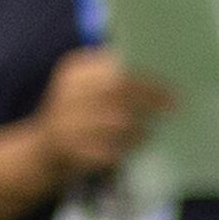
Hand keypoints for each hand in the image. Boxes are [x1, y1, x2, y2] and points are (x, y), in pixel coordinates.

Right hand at [28, 42, 172, 178]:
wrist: (43, 150)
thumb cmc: (75, 113)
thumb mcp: (84, 87)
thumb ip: (111, 76)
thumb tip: (159, 73)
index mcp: (73, 73)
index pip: (114, 68)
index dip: (145, 76)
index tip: (171, 82)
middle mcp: (67, 94)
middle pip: (117, 92)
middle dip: (150, 98)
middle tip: (175, 105)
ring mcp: (67, 124)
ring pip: (117, 121)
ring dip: (142, 125)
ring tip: (157, 127)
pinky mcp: (73, 150)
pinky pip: (111, 148)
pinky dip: (130, 146)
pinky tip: (141, 144)